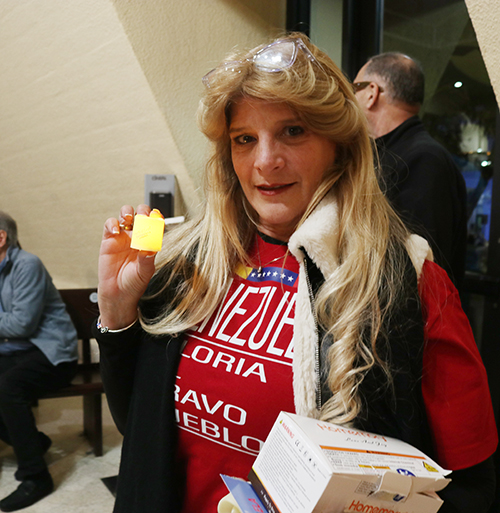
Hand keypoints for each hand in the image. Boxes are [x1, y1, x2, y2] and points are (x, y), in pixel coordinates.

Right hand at [97, 205, 157, 328]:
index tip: (157, 217)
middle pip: (141, 215)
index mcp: (149, 242)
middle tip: (143, 217)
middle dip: (143, 211)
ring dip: (127, 212)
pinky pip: (110, 225)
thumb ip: (147, 258)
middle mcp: (137, 237)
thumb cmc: (134, 283)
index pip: (155, 225)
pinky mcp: (109, 240)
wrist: (118, 294)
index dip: (156, 218)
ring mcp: (123, 237)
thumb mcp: (145, 271)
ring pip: (125, 215)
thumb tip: (150, 247)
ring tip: (129, 218)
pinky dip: (112, 224)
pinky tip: (116, 231)